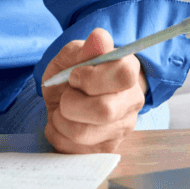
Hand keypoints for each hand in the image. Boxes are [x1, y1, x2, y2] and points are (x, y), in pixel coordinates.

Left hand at [42, 27, 147, 153]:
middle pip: (104, 110)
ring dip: (61, 120)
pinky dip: (58, 135)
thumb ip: (83, 49)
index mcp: (128, 70)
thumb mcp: (71, 56)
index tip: (74, 76)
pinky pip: (75, 150)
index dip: (92, 76)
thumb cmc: (72, 73)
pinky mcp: (107, 150)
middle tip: (65, 97)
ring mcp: (122, 128)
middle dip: (71, 103)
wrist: (67, 97)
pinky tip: (62, 125)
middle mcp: (131, 101)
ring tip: (61, 110)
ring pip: (84, 133)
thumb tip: (99, 38)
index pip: (123, 74)